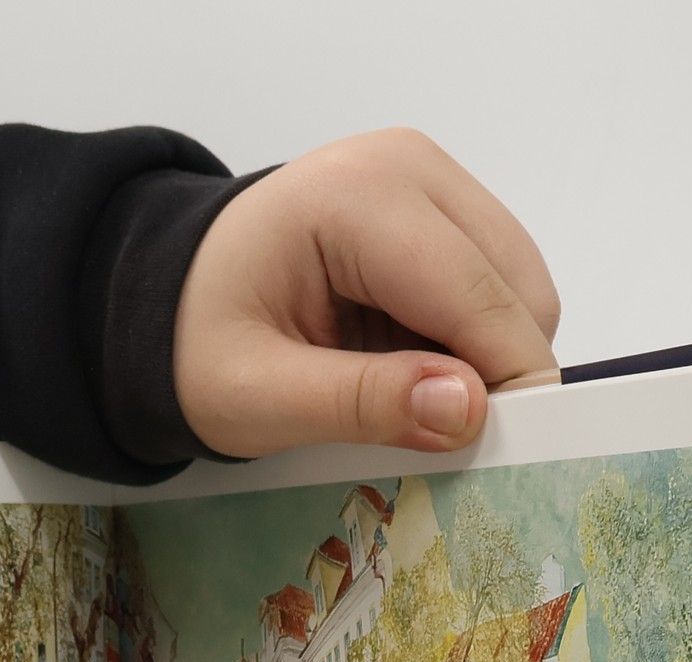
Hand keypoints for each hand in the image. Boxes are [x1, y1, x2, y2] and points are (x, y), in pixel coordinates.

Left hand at [173, 128, 560, 458]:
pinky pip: (497, 288)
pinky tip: (412, 370)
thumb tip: (468, 410)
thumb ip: (360, 403)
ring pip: (520, 291)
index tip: (502, 464)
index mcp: (359, 197)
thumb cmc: (196, 348)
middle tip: (436, 441)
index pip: (478, 295)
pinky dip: (472, 344)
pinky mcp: (439, 206)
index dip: (505, 386)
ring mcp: (431, 179)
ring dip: (486, 362)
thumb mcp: (257, 397)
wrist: (171, 303)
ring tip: (409, 402)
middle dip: (496, 377)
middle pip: (517, 291)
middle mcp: (410, 167)